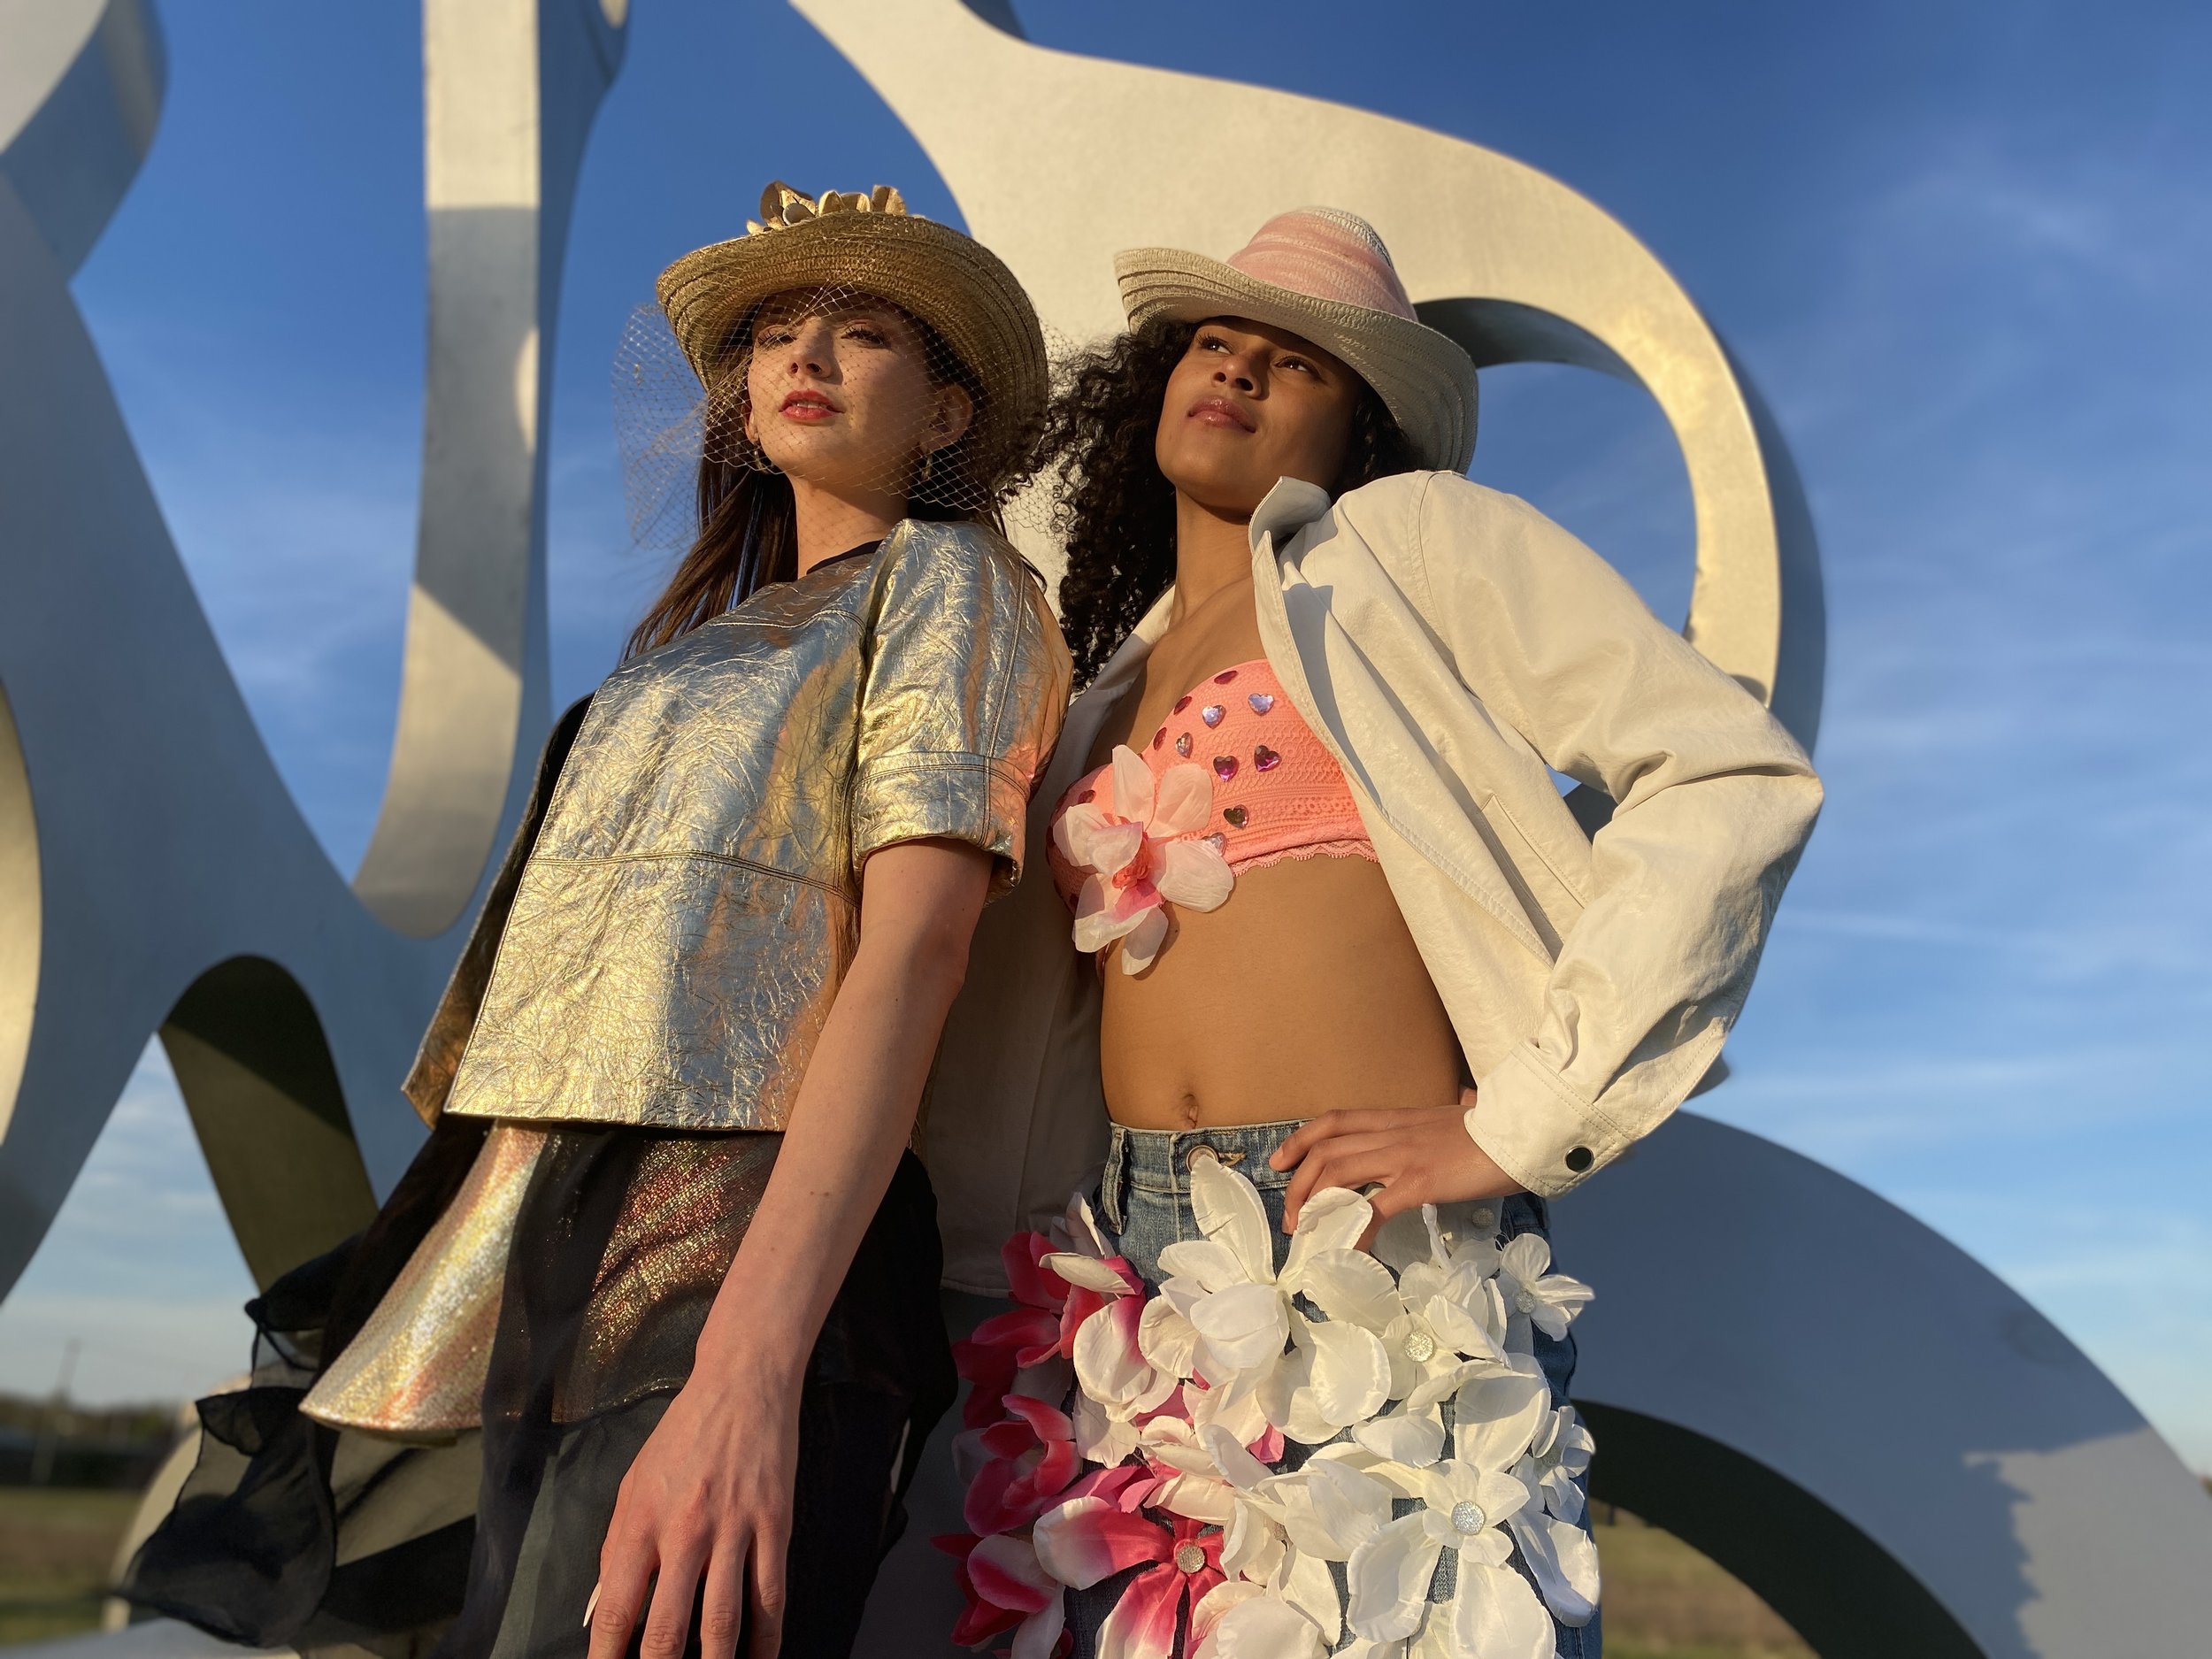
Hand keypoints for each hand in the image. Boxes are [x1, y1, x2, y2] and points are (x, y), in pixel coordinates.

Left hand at [586, 1355, 800, 1658]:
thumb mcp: (632, 1483)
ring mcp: (733, 1529)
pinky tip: (761, 1658)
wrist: (741, 1385)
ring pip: (724, 1622)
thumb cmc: (681, 1434)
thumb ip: (614, 1547)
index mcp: (640, 1522)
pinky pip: (770, 1596)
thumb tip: (602, 1608)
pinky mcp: (774, 1525)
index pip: (615, 1611)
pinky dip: (767, 1638)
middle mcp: (684, 1531)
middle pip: (668, 1630)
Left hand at [1270, 1089, 1522, 1233]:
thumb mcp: (1459, 1120)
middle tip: (1291, 1218)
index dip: (1301, 1139)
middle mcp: (1393, 1133)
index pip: (1336, 1121)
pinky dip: (1355, 1232)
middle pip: (1327, 1151)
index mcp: (1398, 1119)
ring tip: (1307, 1235)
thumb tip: (1465, 1105)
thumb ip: (1447, 1120)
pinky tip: (1349, 1252)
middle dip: (1299, 1184)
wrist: (1525, 1131)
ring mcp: (1403, 1156)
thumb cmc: (1497, 1131)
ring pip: (1339, 1173)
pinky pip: (1375, 1209)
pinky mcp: (1420, 1181)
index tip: (1278, 1160)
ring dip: (1314, 1205)